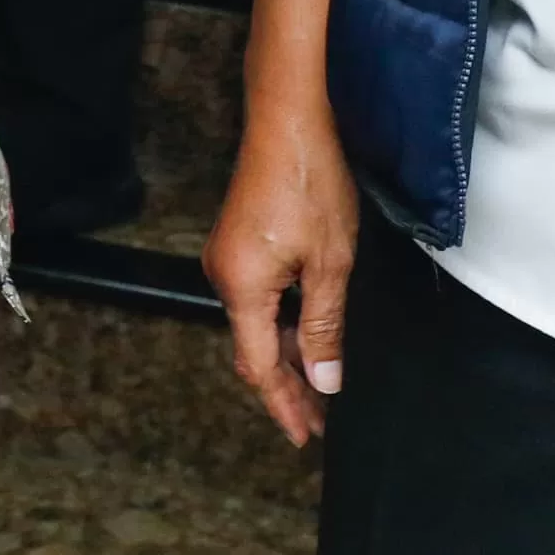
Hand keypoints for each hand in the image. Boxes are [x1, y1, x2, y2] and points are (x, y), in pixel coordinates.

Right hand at [205, 95, 358, 447]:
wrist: (287, 118)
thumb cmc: (309, 182)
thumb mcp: (331, 262)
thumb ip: (324, 326)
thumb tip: (324, 380)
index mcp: (243, 288)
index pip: (261, 367)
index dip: (285, 405)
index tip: (305, 436)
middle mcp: (224, 276)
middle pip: (254, 351)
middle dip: (288, 387)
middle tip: (320, 420)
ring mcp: (227, 258)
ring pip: (256, 325)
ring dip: (289, 354)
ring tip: (323, 383)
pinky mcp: (237, 242)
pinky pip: (256, 299)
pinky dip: (282, 323)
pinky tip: (309, 333)